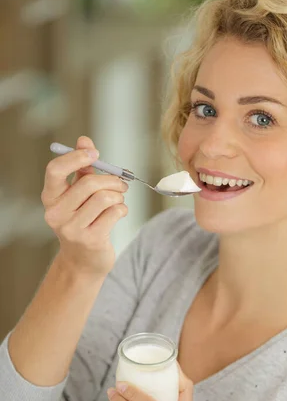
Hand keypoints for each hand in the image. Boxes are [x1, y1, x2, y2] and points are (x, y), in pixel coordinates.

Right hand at [42, 135, 128, 276]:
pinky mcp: (91, 240)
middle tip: (122, 183)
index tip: (94, 153)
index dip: (76, 157)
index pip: (55, 170)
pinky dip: (122, 209)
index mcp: (50, 198)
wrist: (84, 261)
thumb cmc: (83, 221)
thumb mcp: (78, 195)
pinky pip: (115, 212)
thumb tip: (84, 140)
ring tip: (119, 199)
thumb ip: (82, 168)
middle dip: (112, 180)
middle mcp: (57, 213)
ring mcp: (73, 229)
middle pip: (89, 183)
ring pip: (105, 197)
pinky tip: (119, 213)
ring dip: (119, 195)